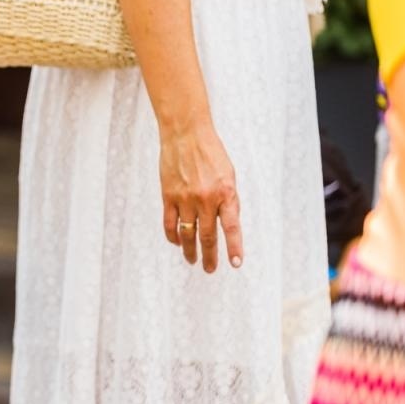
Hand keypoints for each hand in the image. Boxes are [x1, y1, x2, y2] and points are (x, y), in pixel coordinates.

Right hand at [159, 123, 242, 273]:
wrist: (185, 134)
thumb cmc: (210, 152)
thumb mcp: (228, 174)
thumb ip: (228, 198)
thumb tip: (226, 221)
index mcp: (225, 193)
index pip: (232, 227)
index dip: (234, 247)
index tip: (236, 263)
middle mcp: (206, 199)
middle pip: (208, 236)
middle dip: (210, 256)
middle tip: (210, 269)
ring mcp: (185, 199)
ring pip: (187, 234)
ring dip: (190, 250)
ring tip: (192, 260)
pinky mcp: (168, 197)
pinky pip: (170, 223)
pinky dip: (173, 236)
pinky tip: (176, 242)